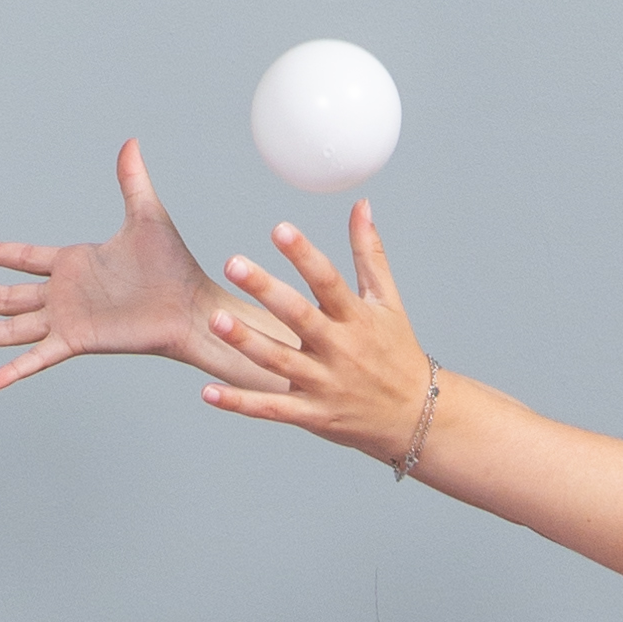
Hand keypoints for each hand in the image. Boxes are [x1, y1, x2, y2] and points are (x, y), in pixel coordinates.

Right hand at [0, 140, 223, 392]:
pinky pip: (37, 357)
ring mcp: (66, 320)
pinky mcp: (77, 341)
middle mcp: (63, 294)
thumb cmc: (175, 267)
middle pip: (2, 294)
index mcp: (73, 263)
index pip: (23, 257)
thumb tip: (130, 142)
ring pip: (9, 327)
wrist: (192, 307)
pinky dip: (12, 372)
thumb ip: (132, 181)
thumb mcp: (147, 216)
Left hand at [200, 200, 435, 460]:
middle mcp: (340, 349)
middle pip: (298, 316)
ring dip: (245, 342)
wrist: (414, 417)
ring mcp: (324, 384)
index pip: (328, 280)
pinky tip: (208, 392)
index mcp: (357, 318)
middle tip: (233, 263)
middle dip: (265, 290)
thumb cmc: (397, 351)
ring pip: (279, 361)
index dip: (304, 254)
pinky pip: (271, 408)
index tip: (279, 229)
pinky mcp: (311, 415)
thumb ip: (369, 252)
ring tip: (216, 319)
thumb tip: (361, 204)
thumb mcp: (388, 301)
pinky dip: (240, 403)